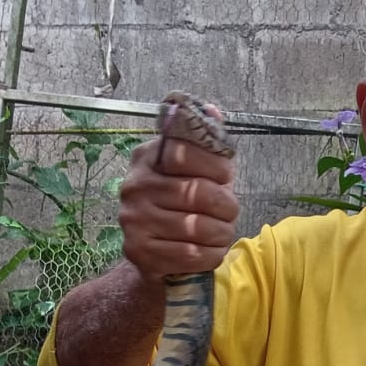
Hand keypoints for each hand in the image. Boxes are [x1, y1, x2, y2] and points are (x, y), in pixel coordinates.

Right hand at [118, 119, 238, 284]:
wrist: (153, 251)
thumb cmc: (181, 205)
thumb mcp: (194, 171)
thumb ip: (205, 143)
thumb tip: (213, 110)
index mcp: (147, 157)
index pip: (184, 152)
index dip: (215, 165)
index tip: (226, 177)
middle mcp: (135, 185)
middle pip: (196, 192)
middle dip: (226, 205)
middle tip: (232, 212)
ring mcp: (133, 219)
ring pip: (196, 226)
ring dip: (222, 232)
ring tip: (224, 232)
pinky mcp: (138, 251)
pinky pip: (189, 254)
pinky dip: (211, 254)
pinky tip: (213, 250)